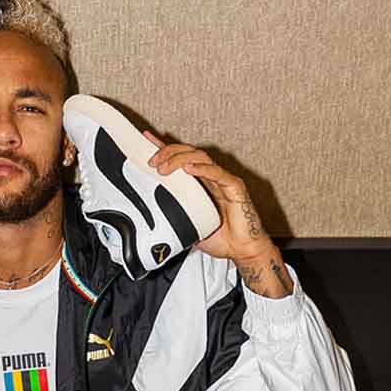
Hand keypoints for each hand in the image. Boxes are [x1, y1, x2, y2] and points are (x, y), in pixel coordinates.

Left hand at [143, 131, 274, 262]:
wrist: (243, 250)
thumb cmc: (222, 238)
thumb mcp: (188, 228)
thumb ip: (173, 220)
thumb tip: (154, 223)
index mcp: (200, 184)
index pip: (180, 159)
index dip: (164, 148)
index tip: (147, 140)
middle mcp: (212, 178)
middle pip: (189, 153)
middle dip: (168, 153)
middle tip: (152, 161)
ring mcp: (223, 180)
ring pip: (200, 158)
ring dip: (179, 159)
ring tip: (164, 168)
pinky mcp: (235, 187)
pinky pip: (218, 173)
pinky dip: (202, 169)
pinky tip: (188, 169)